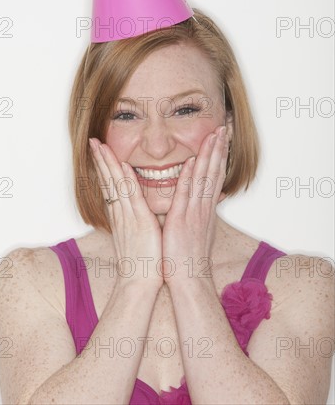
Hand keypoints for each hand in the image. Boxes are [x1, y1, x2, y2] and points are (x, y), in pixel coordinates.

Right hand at [89, 137, 162, 290]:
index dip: (104, 166)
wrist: (138, 283)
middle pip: (108, 180)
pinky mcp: (140, 221)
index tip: (99, 150)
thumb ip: (132, 219)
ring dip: (108, 163)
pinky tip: (122, 166)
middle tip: (93, 140)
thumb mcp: (134, 235)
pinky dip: (126, 180)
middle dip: (100, 159)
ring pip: (115, 183)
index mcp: (120, 214)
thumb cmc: (140, 261)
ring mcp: (128, 215)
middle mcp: (120, 212)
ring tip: (100, 146)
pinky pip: (132, 196)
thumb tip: (133, 208)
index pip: (110, 185)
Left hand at [162, 125, 228, 287]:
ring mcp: (195, 213)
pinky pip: (187, 194)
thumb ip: (200, 212)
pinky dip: (191, 177)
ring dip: (210, 156)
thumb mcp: (198, 230)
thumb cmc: (188, 256)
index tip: (221, 138)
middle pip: (214, 172)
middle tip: (224, 128)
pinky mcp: (182, 220)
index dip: (218, 156)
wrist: (189, 279)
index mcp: (205, 209)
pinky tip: (194, 161)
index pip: (214, 176)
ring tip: (215, 135)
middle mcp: (203, 207)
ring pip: (204, 178)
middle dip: (219, 149)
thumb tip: (204, 201)